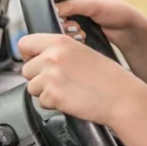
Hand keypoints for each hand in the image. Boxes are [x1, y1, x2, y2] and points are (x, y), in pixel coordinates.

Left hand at [19, 32, 146, 145]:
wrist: (122, 97)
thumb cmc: (107, 77)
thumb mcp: (83, 52)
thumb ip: (59, 52)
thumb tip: (37, 58)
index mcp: (60, 41)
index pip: (24, 43)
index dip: (29, 54)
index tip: (37, 61)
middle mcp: (53, 56)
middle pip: (26, 69)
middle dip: (38, 77)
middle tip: (60, 81)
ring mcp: (51, 76)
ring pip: (32, 87)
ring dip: (46, 92)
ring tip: (68, 90)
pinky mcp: (52, 96)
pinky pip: (41, 102)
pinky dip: (53, 104)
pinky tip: (71, 99)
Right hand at [56, 0, 146, 50]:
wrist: (126, 28)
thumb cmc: (115, 10)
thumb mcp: (92, 5)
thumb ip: (72, 5)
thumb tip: (53, 10)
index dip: (52, 6)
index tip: (62, 16)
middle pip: (52, 11)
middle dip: (61, 22)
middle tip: (74, 26)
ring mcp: (72, 11)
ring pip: (57, 23)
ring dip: (67, 30)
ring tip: (80, 31)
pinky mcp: (75, 24)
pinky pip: (64, 31)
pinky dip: (71, 35)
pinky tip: (81, 36)